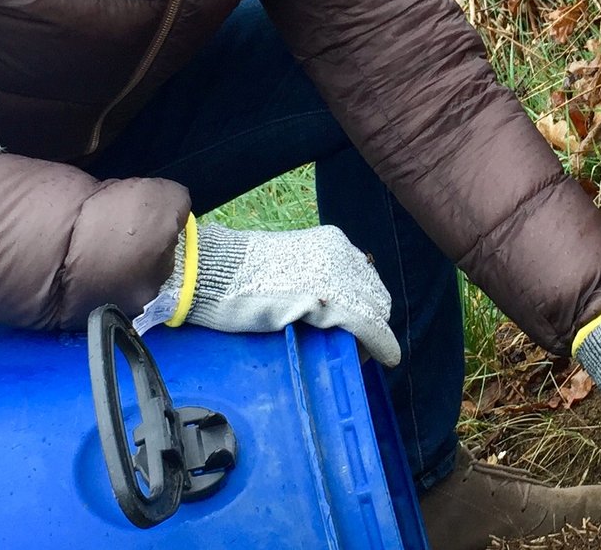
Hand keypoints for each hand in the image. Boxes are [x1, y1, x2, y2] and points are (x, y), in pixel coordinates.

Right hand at [138, 219, 399, 365]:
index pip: (363, 277)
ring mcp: (342, 278)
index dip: (364, 304)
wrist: (216, 274)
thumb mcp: (285, 264)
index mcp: (331, 242)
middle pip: (375, 294)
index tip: (356, 325)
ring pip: (376, 312)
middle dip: (371, 320)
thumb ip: (310, 275)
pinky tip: (384, 358)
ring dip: (373, 335)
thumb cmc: (238, 274)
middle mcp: (344, 255)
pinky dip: (380, 345)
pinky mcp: (337, 304)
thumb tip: (321, 302)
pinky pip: (370, 328)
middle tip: (356, 344)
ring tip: (359, 354)